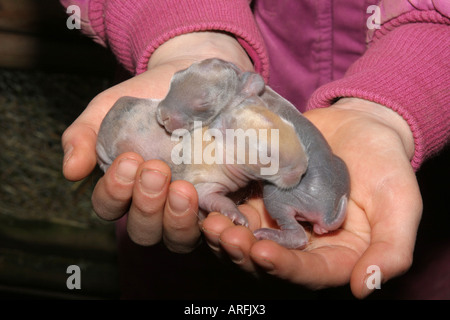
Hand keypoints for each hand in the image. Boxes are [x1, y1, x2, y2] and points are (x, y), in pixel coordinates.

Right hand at [61, 31, 253, 252]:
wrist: (189, 77)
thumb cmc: (143, 98)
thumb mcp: (106, 110)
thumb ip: (83, 136)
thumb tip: (71, 171)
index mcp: (125, 189)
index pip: (110, 207)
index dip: (115, 192)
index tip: (128, 161)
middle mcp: (155, 205)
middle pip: (144, 230)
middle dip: (146, 206)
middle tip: (155, 171)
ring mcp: (187, 206)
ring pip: (178, 238)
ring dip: (178, 220)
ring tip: (184, 189)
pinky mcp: (218, 200)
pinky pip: (215, 224)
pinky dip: (215, 222)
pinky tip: (217, 205)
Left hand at [201, 98, 422, 297]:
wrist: (359, 127)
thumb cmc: (385, 165)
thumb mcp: (399, 203)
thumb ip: (390, 248)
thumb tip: (363, 288)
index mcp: (336, 254)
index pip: (308, 271)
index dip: (285, 267)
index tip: (263, 253)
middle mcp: (304, 244)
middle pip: (269, 261)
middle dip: (244, 252)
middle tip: (225, 235)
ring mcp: (280, 221)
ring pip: (248, 240)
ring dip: (227, 235)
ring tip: (212, 221)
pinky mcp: (263, 199)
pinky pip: (240, 212)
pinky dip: (225, 211)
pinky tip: (210, 203)